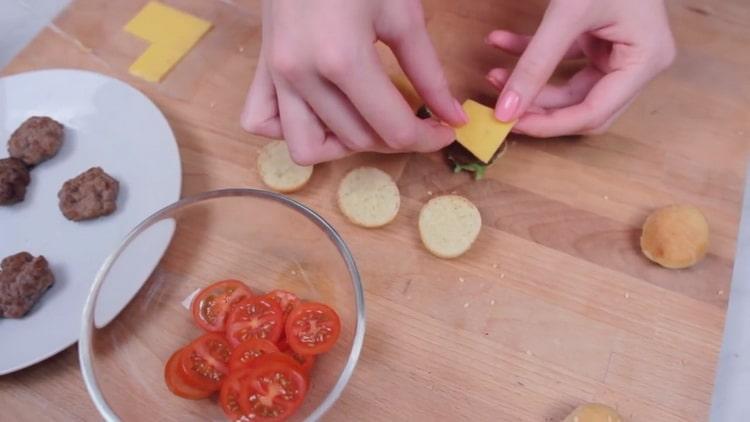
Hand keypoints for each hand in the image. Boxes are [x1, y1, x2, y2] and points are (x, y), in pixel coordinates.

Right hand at [241, 0, 466, 164]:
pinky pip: (261, 122)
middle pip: (356, 141)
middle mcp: (301, 75)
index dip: (426, 139)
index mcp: (342, 59)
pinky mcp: (261, 68)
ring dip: (341, 145)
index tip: (445, 131)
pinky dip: (290, 128)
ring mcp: (276, 74)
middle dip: (394, 137)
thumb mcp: (403, 15)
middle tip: (415, 117)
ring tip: (365, 120)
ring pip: (306, 147)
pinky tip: (319, 112)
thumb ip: (429, 74)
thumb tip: (454, 117)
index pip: (392, 128)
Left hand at [487, 0, 675, 136]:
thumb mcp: (568, 14)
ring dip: (530, 83)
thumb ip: (536, 63)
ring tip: (492, 76)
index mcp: (644, 60)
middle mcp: (637, 62)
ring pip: (568, 87)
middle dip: (539, 107)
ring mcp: (618, 50)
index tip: (510, 124)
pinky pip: (562, 59)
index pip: (594, 113)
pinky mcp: (599, 37)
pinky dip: (531, 55)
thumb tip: (506, 109)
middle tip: (501, 108)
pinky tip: (500, 43)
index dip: (550, 124)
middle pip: (582, 107)